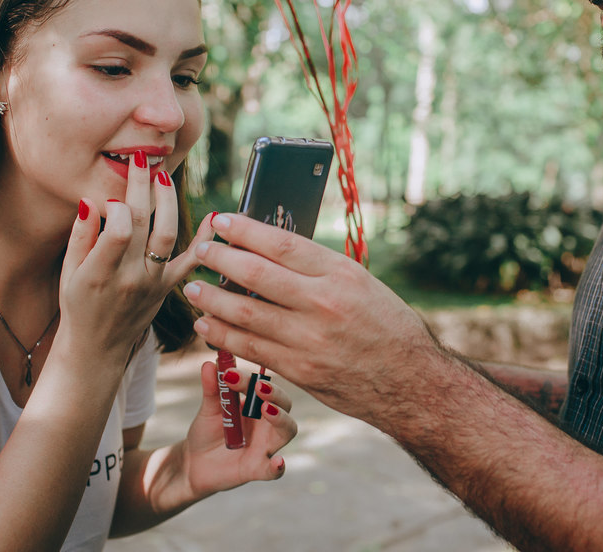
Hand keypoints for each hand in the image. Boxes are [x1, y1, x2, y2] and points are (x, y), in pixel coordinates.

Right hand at [57, 155, 213, 359]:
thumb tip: (91, 200)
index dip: (118, 206)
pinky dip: (204, 240)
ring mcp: (153, 284)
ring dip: (169, 202)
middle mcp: (130, 278)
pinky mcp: (168, 288)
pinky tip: (214, 216)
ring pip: (169, 236)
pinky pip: (190, 262)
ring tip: (163, 176)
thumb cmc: (77, 305)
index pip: (117, 231)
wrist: (97, 348)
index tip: (112, 192)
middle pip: (143, 223)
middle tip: (141, 158)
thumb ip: (80, 235)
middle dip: (142, 186)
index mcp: (99, 274)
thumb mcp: (68, 272)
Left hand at [175, 359, 296, 498]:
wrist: (193, 463)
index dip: (250, 378)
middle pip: (284, 404)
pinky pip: (273, 471)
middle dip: (275, 394)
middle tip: (259, 387)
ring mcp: (265, 445)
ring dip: (280, 419)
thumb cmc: (207, 431)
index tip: (230, 373)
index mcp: (257, 403)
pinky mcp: (256, 469)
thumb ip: (212, 388)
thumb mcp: (208, 408)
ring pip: (286, 431)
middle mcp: (267, 422)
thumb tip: (209, 364)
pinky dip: (277, 467)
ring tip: (266, 410)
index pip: (263, 385)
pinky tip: (277, 462)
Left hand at [184, 214, 441, 422]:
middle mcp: (324, 303)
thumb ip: (318, 271)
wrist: (411, 381)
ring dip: (212, 300)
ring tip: (192, 288)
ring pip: (246, 314)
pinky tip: (206, 326)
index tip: (220, 222)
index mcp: (341, 273)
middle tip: (199, 251)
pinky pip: (251, 349)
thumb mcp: (360, 284)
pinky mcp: (301, 370)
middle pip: (256, 276)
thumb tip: (271, 251)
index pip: (282, 244)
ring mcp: (310, 339)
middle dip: (220, 261)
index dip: (245, 230)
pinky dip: (224, 336)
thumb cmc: (388, 326)